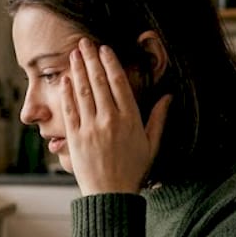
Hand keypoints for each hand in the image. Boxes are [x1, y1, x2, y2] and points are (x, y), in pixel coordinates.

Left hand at [62, 38, 170, 194]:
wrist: (111, 194)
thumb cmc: (133, 170)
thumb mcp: (152, 144)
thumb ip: (159, 119)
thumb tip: (169, 97)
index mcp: (130, 119)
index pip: (119, 83)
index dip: (110, 63)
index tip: (105, 49)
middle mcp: (110, 120)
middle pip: (98, 82)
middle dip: (91, 59)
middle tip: (85, 42)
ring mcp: (91, 128)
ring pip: (82, 92)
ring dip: (78, 70)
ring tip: (75, 53)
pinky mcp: (76, 138)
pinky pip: (70, 110)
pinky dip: (67, 93)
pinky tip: (66, 79)